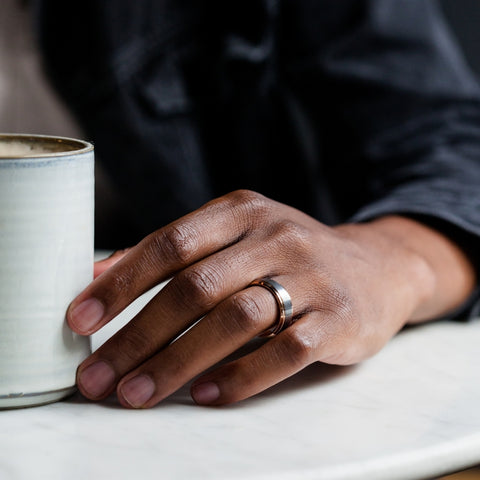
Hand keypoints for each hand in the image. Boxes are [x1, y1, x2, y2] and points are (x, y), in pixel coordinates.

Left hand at [67, 190, 474, 407]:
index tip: (79, 321)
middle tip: (97, 377)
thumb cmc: (289, 255)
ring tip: (137, 394)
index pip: (170, 243)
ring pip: (235, 320)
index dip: (121, 284)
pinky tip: (205, 396)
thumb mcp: (237, 236)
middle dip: (138, 336)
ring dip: (178, 363)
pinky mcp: (338, 318)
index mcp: (242, 212)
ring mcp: (310, 276)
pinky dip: (241, 377)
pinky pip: (284, 352)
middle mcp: (275, 237)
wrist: (375, 267)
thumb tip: (99, 274)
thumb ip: (175, 253)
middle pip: (195, 287)